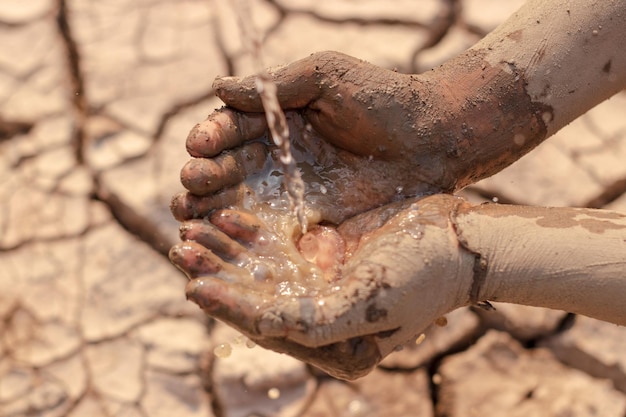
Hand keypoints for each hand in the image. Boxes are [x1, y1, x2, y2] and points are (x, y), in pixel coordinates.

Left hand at [169, 194, 473, 379]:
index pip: (267, 330)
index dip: (228, 308)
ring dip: (226, 250)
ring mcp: (319, 284)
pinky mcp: (323, 253)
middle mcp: (320, 321)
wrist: (462, 237)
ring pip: (259, 269)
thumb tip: (255, 326)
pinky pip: (278, 244)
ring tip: (191, 226)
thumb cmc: (424, 277)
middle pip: (255, 298)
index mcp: (331, 349)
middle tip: (181, 246)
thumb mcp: (369, 304)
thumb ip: (313, 324)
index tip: (192, 286)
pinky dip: (252, 231)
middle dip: (217, 273)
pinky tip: (229, 213)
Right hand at [172, 51, 459, 224]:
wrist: (433, 140)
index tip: (198, 147)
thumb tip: (216, 87)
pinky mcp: (311, 223)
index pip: (232, 130)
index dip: (212, 139)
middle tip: (190, 184)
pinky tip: (225, 243)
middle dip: (205, 177)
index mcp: (277, 120)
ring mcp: (293, 193)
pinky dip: (245, 239)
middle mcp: (278, 158)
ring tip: (189, 215)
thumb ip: (274, 86)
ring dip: (212, 211)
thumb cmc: (383, 99)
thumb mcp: (326, 78)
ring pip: (241, 203)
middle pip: (229, 170)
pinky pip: (272, 232)